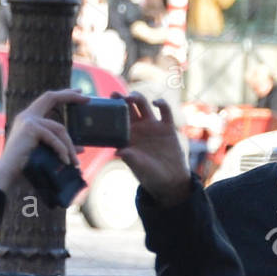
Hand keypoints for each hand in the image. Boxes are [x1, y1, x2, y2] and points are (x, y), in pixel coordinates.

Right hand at [0, 88, 86, 194]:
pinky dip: (62, 151)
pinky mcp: (30, 128)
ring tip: (75, 163)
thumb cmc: (27, 166)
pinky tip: (65, 162)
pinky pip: (54, 138)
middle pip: (50, 97)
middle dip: (69, 95)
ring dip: (70, 147)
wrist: (10, 174)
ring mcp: (28, 120)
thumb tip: (81, 148)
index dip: (64, 95)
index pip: (48, 100)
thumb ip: (62, 147)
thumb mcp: (48, 153)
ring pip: (59, 128)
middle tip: (87, 98)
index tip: (80, 94)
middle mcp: (27, 116)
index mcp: (30, 120)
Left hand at [114, 92, 191, 206]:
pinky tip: (156, 103)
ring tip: (132, 98)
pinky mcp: (167, 128)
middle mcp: (139, 128)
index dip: (111, 109)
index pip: (116, 118)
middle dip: (120, 98)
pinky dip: (161, 104)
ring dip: (137, 97)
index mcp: (128, 136)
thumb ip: (130, 158)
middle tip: (115, 95)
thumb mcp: (139, 168)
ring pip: (143, 105)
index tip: (105, 103)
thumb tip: (117, 152)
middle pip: (128, 107)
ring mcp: (153, 126)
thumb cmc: (151, 176)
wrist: (171, 181)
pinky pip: (165, 111)